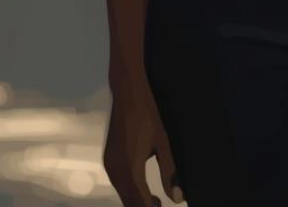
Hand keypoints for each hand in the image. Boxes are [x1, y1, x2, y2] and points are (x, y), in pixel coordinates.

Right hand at [103, 86, 182, 206]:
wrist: (128, 93)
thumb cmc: (149, 114)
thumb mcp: (164, 143)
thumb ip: (170, 171)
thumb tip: (177, 198)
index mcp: (130, 169)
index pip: (140, 202)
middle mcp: (116, 171)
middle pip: (129, 202)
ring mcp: (110, 165)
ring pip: (123, 194)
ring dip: (138, 201)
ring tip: (157, 203)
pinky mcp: (110, 159)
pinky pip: (120, 184)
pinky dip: (131, 191)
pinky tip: (145, 190)